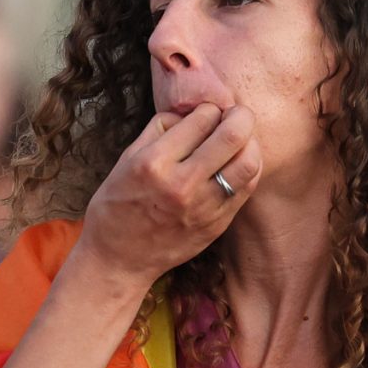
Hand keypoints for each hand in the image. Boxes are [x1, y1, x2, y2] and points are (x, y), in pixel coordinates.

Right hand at [74, 104, 259, 287]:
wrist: (119, 259)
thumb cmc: (117, 204)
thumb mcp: (127, 158)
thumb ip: (159, 129)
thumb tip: (192, 112)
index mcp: (154, 163)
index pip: (201, 118)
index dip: (209, 108)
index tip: (207, 112)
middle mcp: (181, 184)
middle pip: (232, 136)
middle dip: (240, 115)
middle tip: (237, 114)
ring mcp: (203, 207)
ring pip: (248, 163)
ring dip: (250, 142)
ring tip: (242, 139)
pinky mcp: (216, 224)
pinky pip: (246, 188)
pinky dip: (249, 167)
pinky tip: (239, 162)